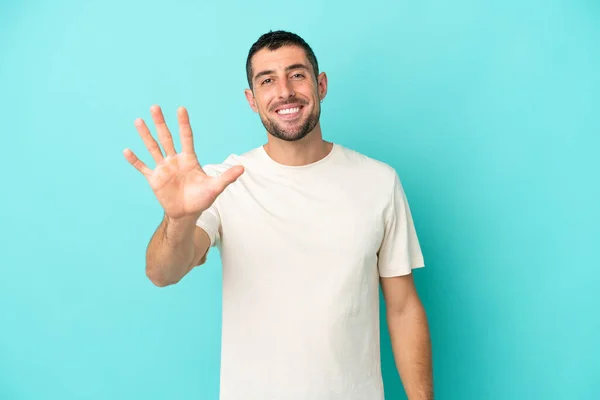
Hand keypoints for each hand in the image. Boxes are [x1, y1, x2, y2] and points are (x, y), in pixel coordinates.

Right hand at [123, 105, 243, 219]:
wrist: (187, 213)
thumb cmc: (202, 199)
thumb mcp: (215, 187)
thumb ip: (226, 177)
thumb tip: (242, 169)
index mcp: (189, 159)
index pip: (186, 137)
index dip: (184, 124)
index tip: (181, 109)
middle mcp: (175, 160)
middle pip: (167, 138)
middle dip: (161, 123)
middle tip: (155, 107)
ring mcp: (163, 168)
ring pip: (153, 148)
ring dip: (146, 136)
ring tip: (139, 121)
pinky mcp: (155, 179)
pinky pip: (143, 168)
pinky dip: (135, 161)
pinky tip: (127, 151)